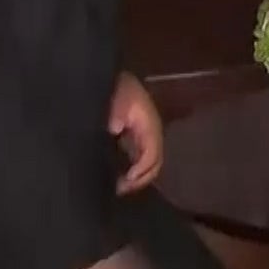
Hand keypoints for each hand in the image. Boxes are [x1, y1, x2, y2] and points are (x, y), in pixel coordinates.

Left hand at [108, 71, 161, 194]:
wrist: (115, 79)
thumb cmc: (118, 88)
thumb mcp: (117, 99)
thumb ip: (117, 113)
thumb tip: (115, 129)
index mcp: (150, 126)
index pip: (152, 154)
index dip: (141, 169)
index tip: (125, 179)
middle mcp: (152, 134)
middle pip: (154, 163)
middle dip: (140, 179)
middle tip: (120, 189)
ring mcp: (145, 136)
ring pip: (149, 163)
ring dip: (137, 177)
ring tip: (119, 186)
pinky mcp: (136, 138)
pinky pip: (140, 157)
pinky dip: (132, 169)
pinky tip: (118, 175)